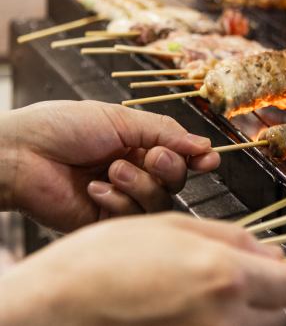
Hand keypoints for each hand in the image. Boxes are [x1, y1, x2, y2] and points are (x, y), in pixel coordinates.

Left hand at [0, 100, 219, 230]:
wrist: (22, 153)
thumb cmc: (65, 127)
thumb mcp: (122, 120)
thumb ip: (165, 132)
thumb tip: (204, 145)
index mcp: (138, 144)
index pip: (179, 154)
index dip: (197, 157)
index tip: (209, 159)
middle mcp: (134, 170)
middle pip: (176, 179)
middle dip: (169, 167)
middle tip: (150, 156)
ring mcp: (121, 196)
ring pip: (159, 200)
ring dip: (140, 183)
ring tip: (111, 170)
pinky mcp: (105, 219)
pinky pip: (133, 217)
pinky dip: (118, 200)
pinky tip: (94, 189)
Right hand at [0, 213, 285, 325]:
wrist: (56, 307)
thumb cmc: (104, 261)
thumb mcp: (171, 227)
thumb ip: (228, 237)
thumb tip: (268, 250)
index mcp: (222, 277)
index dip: (278, 269)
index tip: (265, 263)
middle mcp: (222, 321)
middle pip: (277, 312)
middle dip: (263, 292)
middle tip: (232, 276)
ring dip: (244, 312)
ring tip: (206, 294)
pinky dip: (220, 325)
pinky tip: (191, 311)